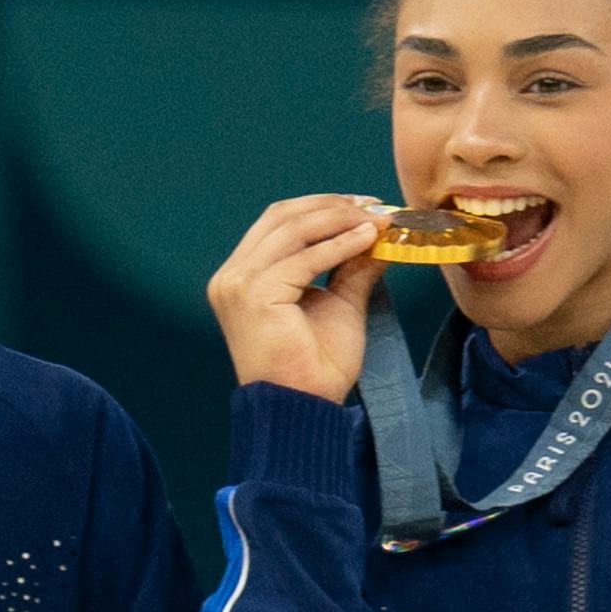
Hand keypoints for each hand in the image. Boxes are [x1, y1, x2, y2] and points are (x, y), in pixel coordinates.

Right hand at [208, 194, 392, 403]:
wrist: (301, 406)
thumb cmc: (314, 366)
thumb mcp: (338, 302)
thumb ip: (350, 265)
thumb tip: (378, 232)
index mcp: (242, 277)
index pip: (279, 223)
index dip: (322, 207)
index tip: (365, 205)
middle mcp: (231, 276)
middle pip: (283, 216)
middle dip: (333, 206)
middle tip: (375, 207)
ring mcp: (238, 284)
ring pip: (294, 228)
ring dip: (340, 219)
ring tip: (377, 221)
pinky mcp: (254, 294)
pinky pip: (305, 257)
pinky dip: (340, 244)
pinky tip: (368, 240)